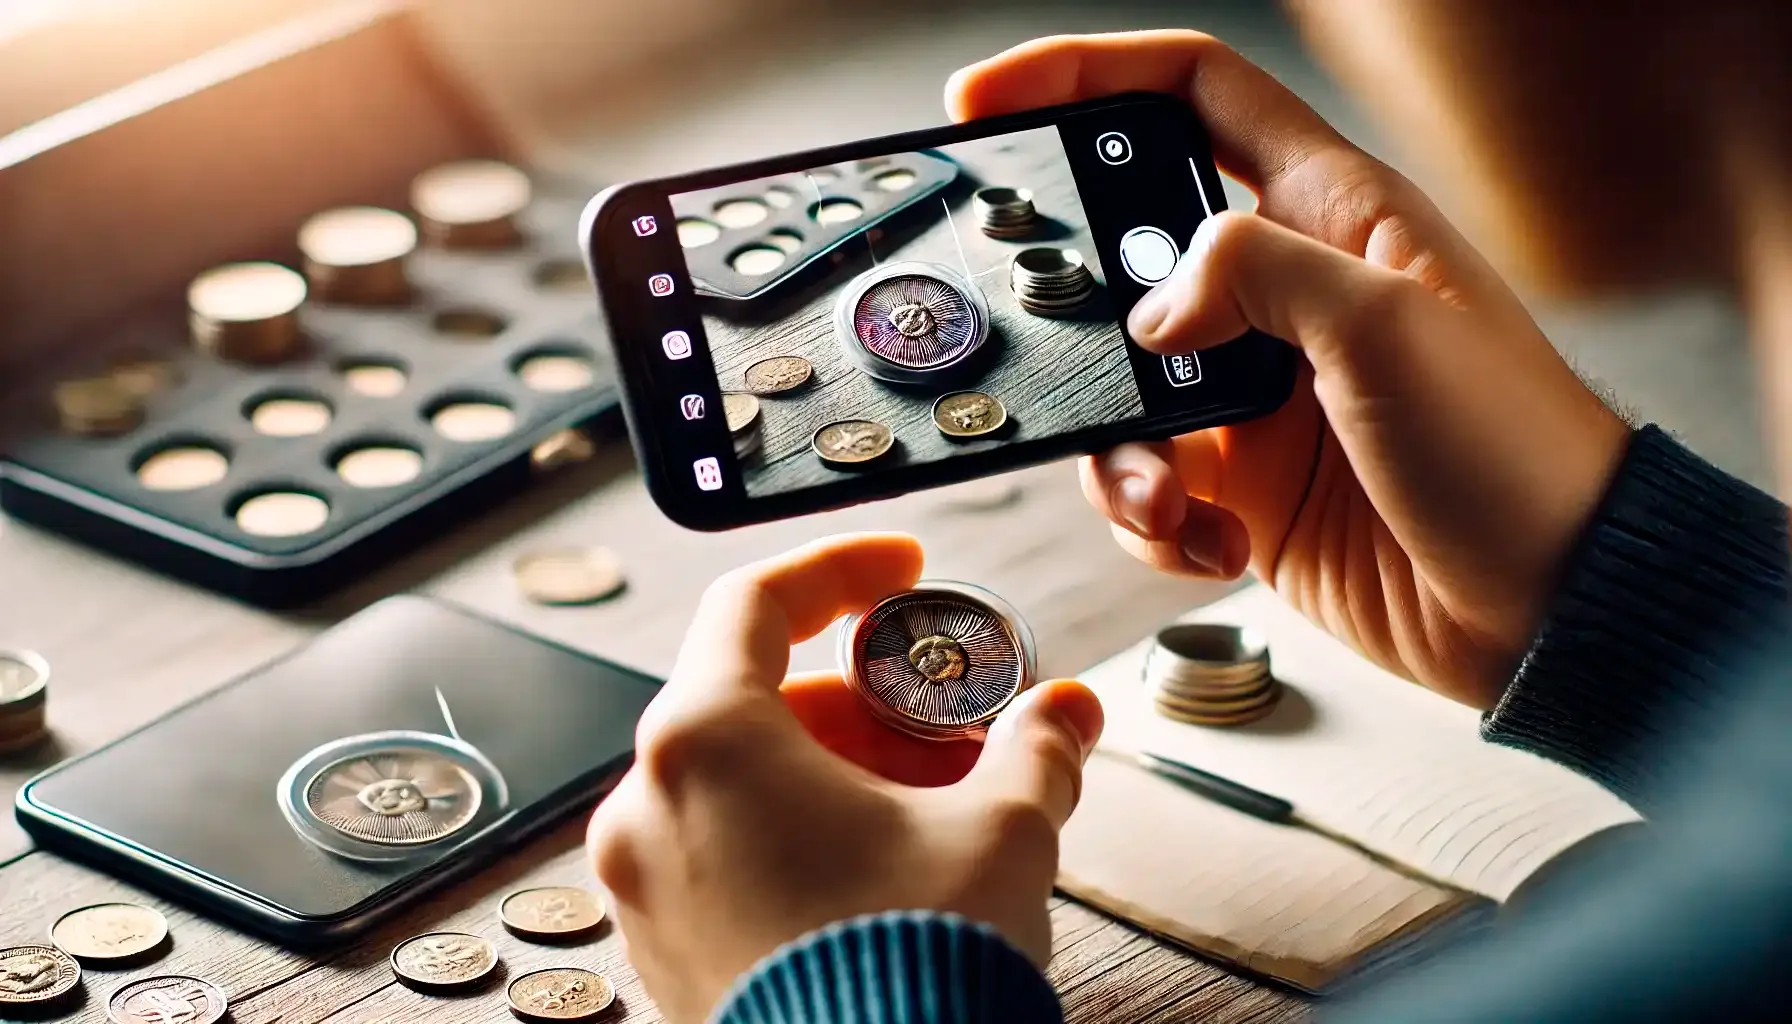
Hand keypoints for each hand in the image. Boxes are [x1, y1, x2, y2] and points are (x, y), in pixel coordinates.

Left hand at [586, 533, 1103, 1022]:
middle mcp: (650, 808)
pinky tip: (879, 872)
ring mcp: (646, 887)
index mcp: (707, 745)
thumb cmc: (908, 975)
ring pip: (739, 784)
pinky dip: (795, 836)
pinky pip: (723, 855)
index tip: (899, 572)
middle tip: (945, 731)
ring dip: (835, 773)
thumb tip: (1065, 714)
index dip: (841, 571)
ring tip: (928, 811)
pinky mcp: (665, 953)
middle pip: (753, 699)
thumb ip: (1033, 751)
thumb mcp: (998, 833)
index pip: (757, 604)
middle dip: (863, 704)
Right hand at [948, 31, 1630, 708]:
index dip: (1087, 77)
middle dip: (1074, 302)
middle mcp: (1284, 293)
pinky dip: (1153, 519)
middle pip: (1127, 251)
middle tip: (1042, 338)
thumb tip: (1150, 302)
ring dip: (1119, 450)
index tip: (990, 101)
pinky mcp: (1243, 482)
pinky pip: (1145, 482)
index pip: (1191, 95)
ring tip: (1169, 495)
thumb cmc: (1514, 454)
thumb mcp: (1388, 327)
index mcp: (1330, 213)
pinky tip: (1212, 540)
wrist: (1549, 607)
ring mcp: (1256, 392)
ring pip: (1120, 386)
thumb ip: (1254, 271)